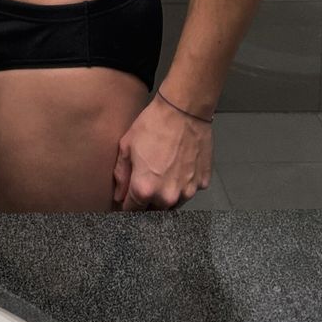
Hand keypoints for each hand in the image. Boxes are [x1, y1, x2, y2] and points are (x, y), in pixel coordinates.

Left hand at [112, 95, 212, 211]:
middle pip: (154, 210)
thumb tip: (119, 197)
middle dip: (147, 201)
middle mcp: (167, 197)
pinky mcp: (202, 183)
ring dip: (166, 195)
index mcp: (144, 189)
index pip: (132, 211)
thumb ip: (121, 176)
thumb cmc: (152, 125)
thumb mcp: (127, 147)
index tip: (127, 199)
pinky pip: (189, 191)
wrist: (184, 110)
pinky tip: (180, 167)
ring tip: (164, 173)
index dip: (127, 205)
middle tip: (146, 181)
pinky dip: (183, 184)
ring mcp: (188, 192)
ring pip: (173, 204)